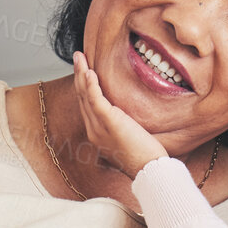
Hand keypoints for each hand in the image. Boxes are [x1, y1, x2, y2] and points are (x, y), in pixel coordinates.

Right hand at [70, 51, 169, 178]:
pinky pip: (96, 100)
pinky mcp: (109, 123)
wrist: (149, 171)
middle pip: (82, 98)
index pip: (86, 105)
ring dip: (81, 74)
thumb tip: (127, 122)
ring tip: (80, 57)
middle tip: (78, 56)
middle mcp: (93, 131)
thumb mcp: (128, 142)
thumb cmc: (144, 159)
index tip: (84, 69)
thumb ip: (122, 130)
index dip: (84, 86)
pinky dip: (91, 85)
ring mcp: (99, 128)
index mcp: (97, 134)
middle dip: (78, 75)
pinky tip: (89, 72)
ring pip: (85, 96)